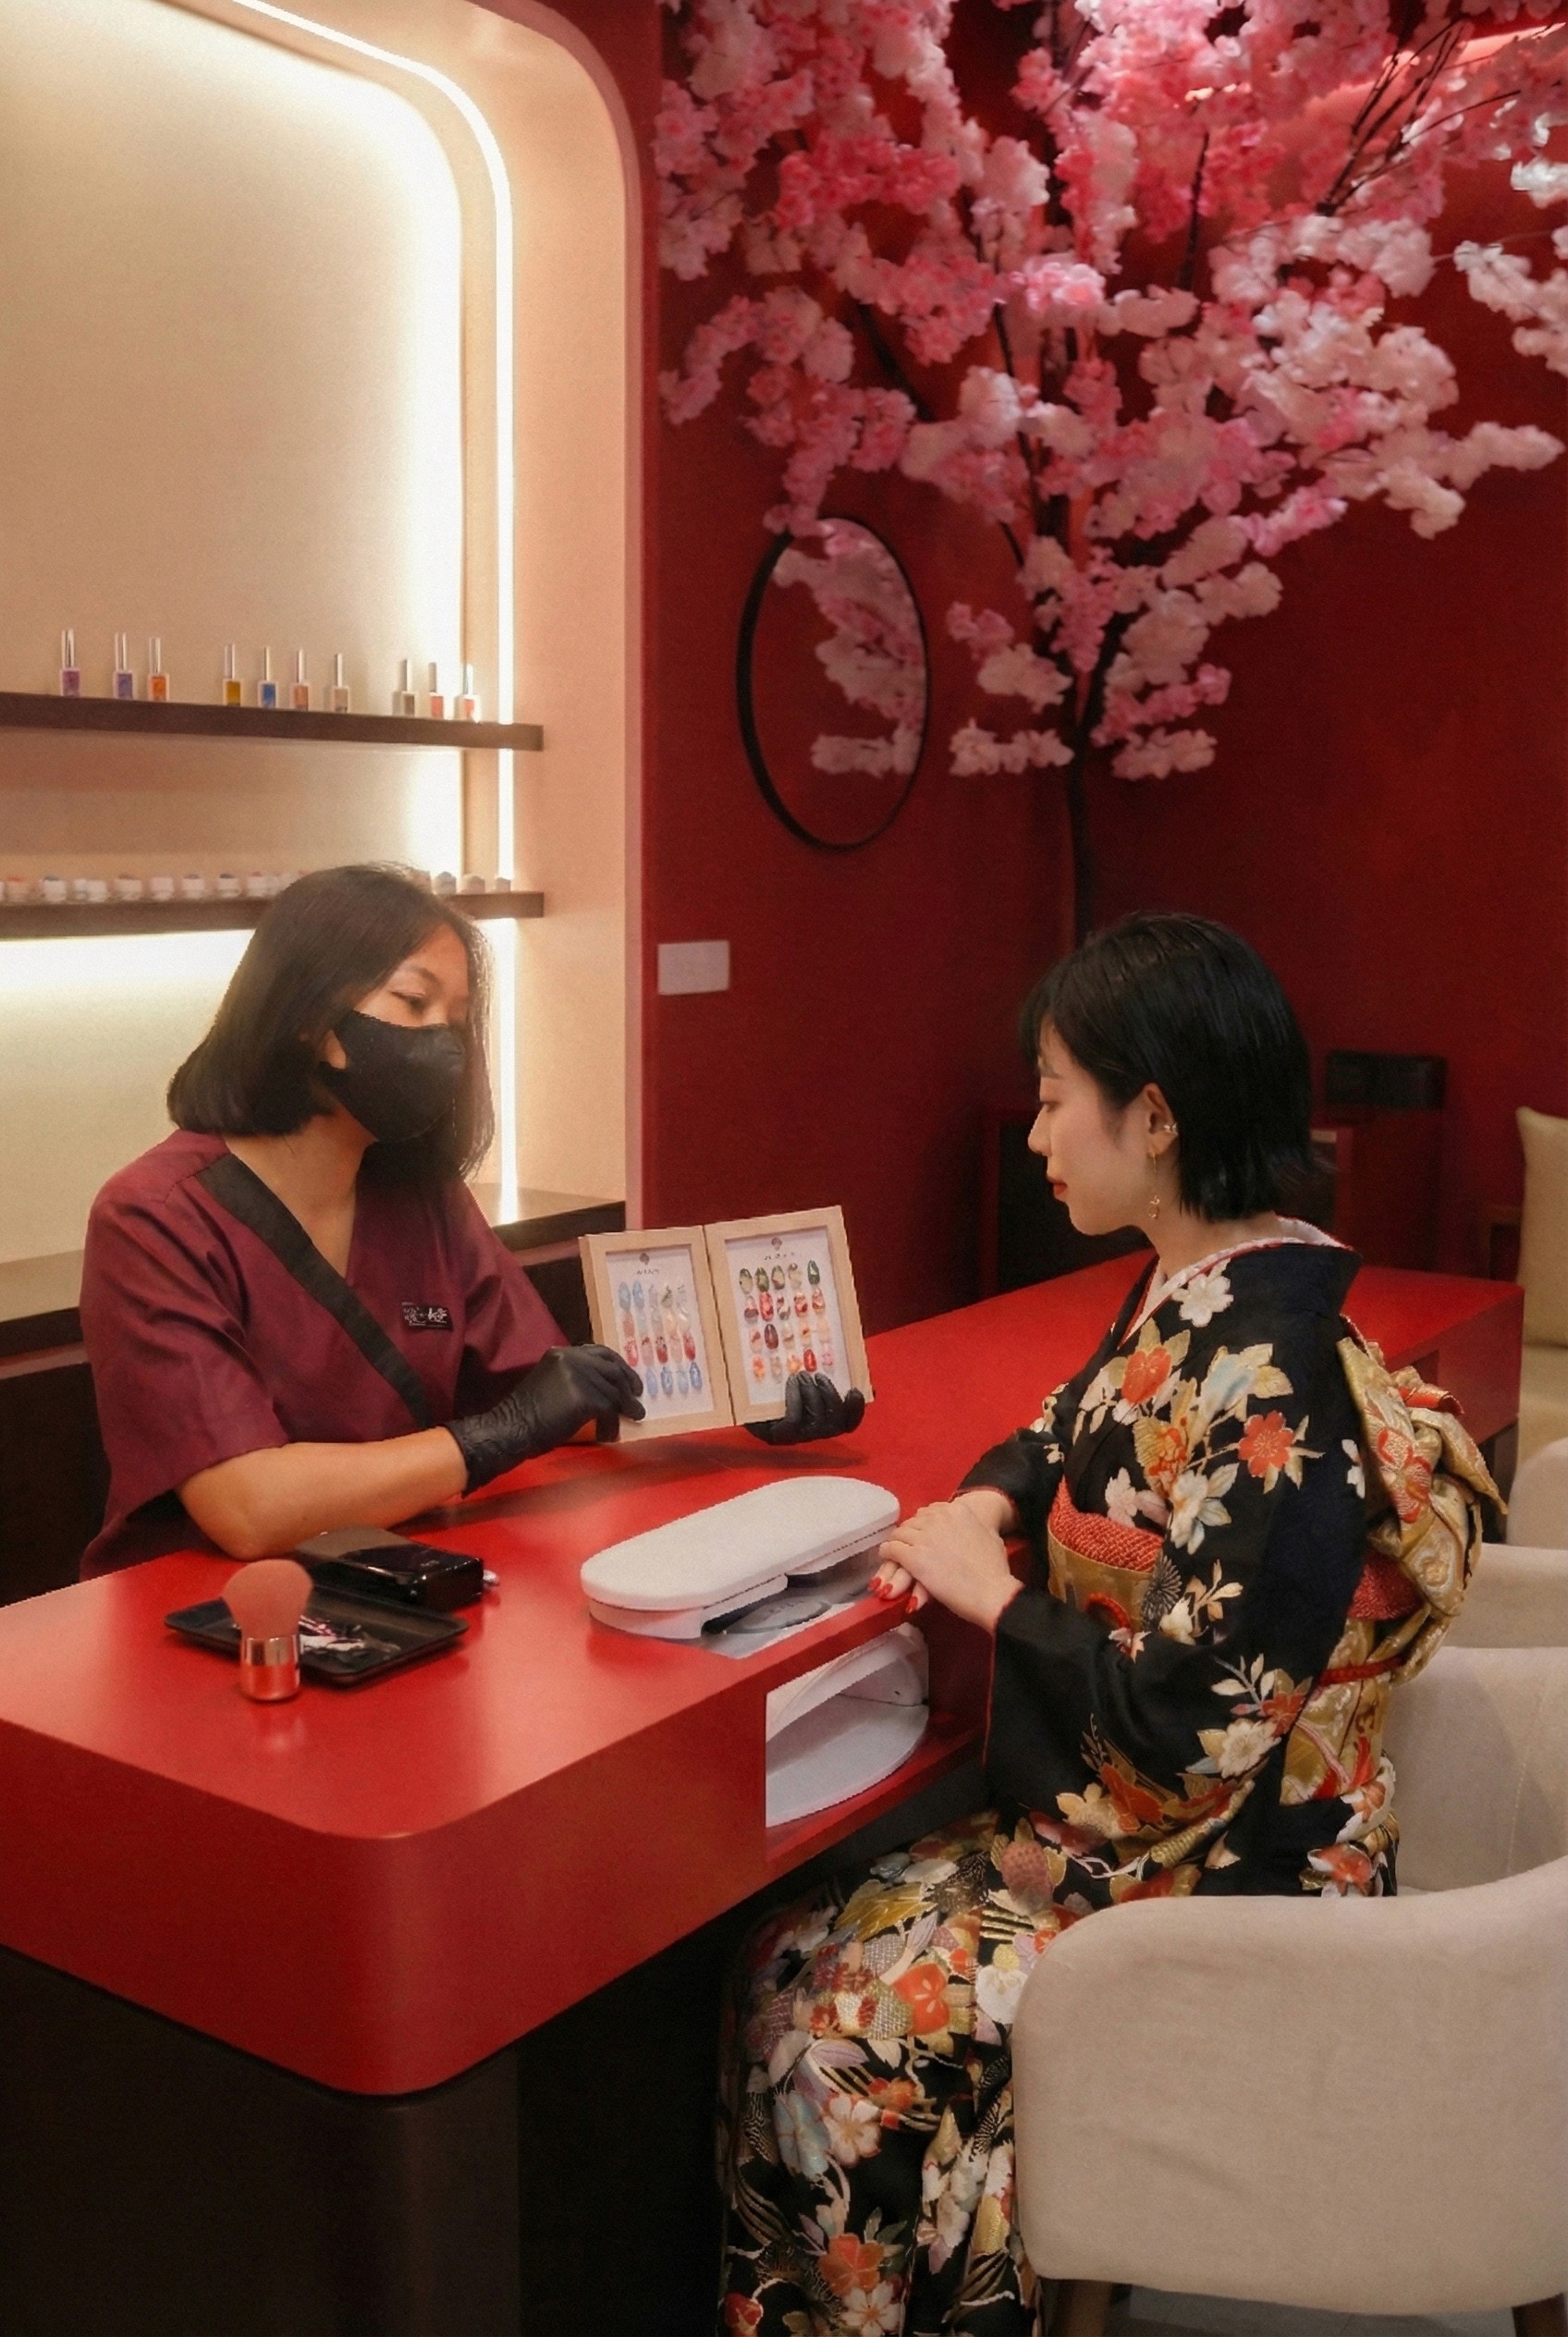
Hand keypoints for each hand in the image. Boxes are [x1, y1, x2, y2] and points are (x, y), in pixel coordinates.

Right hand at [447, 1345, 644, 1491]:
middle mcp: (571, 1358)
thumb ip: (575, 1378)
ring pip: (613, 1392)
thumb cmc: (527, 1413)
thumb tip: (608, 1388)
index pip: (600, 1353)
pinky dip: (612, 1424)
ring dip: (622, 1409)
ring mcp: (577, 1375)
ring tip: (631, 1420)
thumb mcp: (552, 1384)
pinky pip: (608, 1410)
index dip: (619, 1366)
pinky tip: (607, 1434)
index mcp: (562, 1353)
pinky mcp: (583, 1396)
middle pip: (612, 1369)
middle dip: (629, 1385)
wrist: (511, 1428)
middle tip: (637, 1401)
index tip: (630, 1381)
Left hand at [745, 1371, 865, 1446]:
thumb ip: (823, 1373)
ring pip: (817, 1424)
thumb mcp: (799, 1375)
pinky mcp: (776, 1436)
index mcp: (824, 1418)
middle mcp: (812, 1431)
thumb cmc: (774, 1382)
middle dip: (831, 1398)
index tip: (854, 1389)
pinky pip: (794, 1422)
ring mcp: (795, 1436)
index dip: (855, 1410)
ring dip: (813, 1396)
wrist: (739, 1394)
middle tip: (819, 1376)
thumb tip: (853, 1372)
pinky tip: (791, 1384)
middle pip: (835, 1424)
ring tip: (801, 1375)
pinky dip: (795, 1400)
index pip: (848, 1423)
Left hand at [872, 1497, 1021, 1632]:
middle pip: (913, 1521)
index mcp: (958, 1510)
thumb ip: (974, 1528)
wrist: (991, 1592)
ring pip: (899, 1533)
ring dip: (895, 1543)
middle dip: (909, 1533)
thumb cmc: (995, 1571)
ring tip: (893, 1552)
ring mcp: (925, 1537)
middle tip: (906, 1545)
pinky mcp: (914, 1557)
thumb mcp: (989, 1537)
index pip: (930, 1511)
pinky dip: (887, 1553)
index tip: (922, 1534)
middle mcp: (939, 1519)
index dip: (924, 1524)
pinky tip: (887, 1557)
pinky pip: (891, 1549)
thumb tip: (970, 1529)